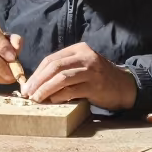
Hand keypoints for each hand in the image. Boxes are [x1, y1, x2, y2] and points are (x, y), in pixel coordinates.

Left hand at [22, 43, 136, 110]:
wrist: (124, 86)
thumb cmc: (99, 78)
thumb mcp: (82, 66)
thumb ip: (64, 69)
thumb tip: (37, 83)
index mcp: (79, 49)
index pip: (51, 59)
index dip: (37, 73)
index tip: (27, 85)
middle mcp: (85, 57)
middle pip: (55, 66)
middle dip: (38, 81)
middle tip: (28, 94)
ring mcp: (91, 71)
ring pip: (62, 78)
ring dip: (46, 89)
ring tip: (36, 98)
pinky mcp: (95, 86)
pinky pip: (72, 90)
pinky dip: (59, 96)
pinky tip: (52, 101)